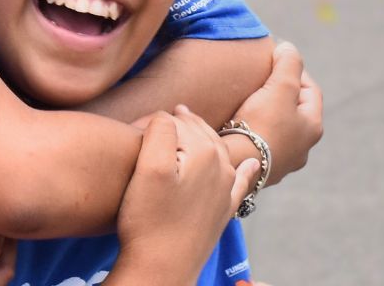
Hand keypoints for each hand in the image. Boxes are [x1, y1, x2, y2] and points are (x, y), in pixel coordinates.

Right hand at [114, 107, 258, 275]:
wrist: (161, 268)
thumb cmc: (148, 219)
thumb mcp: (148, 166)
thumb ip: (160, 129)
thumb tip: (168, 115)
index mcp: (205, 152)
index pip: (177, 120)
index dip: (154, 121)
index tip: (134, 128)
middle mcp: (222, 167)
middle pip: (200, 132)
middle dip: (182, 123)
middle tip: (158, 121)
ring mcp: (225, 190)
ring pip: (218, 151)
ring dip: (205, 137)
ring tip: (189, 126)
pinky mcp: (223, 210)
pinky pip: (239, 182)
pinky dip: (244, 170)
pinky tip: (249, 165)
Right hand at [230, 40, 324, 181]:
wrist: (236, 164)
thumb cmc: (262, 124)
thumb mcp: (281, 86)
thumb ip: (288, 63)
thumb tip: (288, 48)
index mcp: (313, 128)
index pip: (311, 90)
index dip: (296, 71)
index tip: (277, 60)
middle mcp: (302, 149)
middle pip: (294, 111)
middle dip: (281, 94)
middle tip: (262, 80)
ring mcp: (282, 162)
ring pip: (277, 129)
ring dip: (267, 114)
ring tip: (248, 102)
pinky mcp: (260, 170)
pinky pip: (260, 143)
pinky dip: (254, 131)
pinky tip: (238, 125)